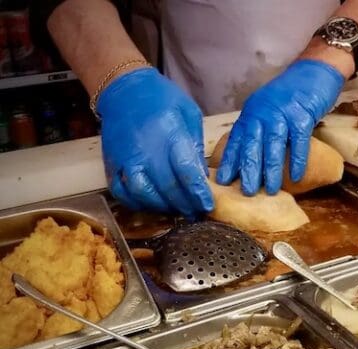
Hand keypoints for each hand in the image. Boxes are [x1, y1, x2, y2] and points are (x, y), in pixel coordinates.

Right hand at [97, 67, 212, 216]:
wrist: (124, 88)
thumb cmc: (162, 98)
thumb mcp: (189, 114)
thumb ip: (195, 146)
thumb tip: (201, 177)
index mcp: (169, 134)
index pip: (186, 172)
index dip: (198, 193)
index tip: (207, 205)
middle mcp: (145, 149)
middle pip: (167, 188)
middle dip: (185, 205)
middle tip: (195, 213)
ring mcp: (125, 158)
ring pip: (144, 194)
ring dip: (162, 207)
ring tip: (176, 210)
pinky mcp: (112, 163)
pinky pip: (121, 192)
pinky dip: (136, 203)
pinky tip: (151, 204)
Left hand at [216, 60, 344, 194]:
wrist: (316, 70)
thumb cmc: (293, 93)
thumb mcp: (269, 108)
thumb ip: (260, 127)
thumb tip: (252, 156)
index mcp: (253, 112)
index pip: (237, 139)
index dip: (230, 160)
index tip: (223, 180)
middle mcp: (263, 112)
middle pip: (252, 144)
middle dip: (248, 169)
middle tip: (246, 192)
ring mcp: (283, 113)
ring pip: (273, 145)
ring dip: (271, 169)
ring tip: (270, 190)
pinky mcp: (303, 115)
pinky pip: (299, 141)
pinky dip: (298, 160)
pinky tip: (297, 176)